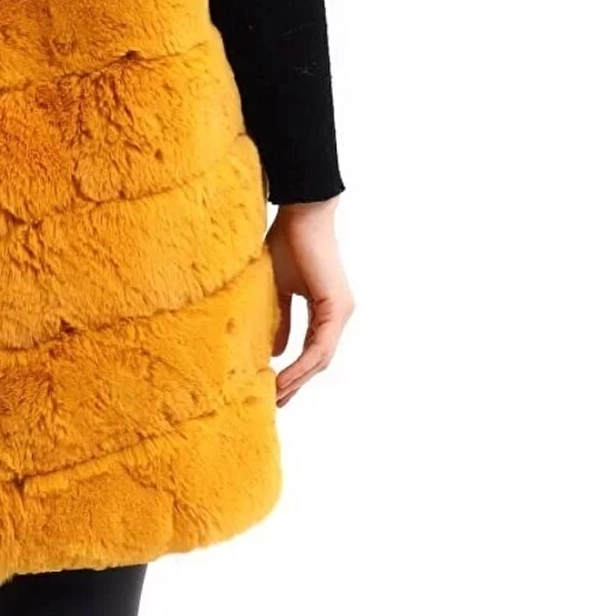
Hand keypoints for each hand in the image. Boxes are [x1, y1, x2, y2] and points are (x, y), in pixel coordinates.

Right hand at [267, 199, 353, 406]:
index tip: (274, 389)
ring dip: (298, 380)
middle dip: (296, 383)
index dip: (295, 372)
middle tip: (275, 403)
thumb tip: (278, 352)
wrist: (300, 213)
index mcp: (327, 310)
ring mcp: (341, 312)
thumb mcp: (279, 290)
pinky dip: (302, 365)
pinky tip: (284, 377)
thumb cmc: (288, 242)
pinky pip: (319, 346)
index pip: (312, 350)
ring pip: (321, 358)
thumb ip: (281, 321)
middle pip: (319, 361)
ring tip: (276, 396)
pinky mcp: (336, 307)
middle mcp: (339, 314)